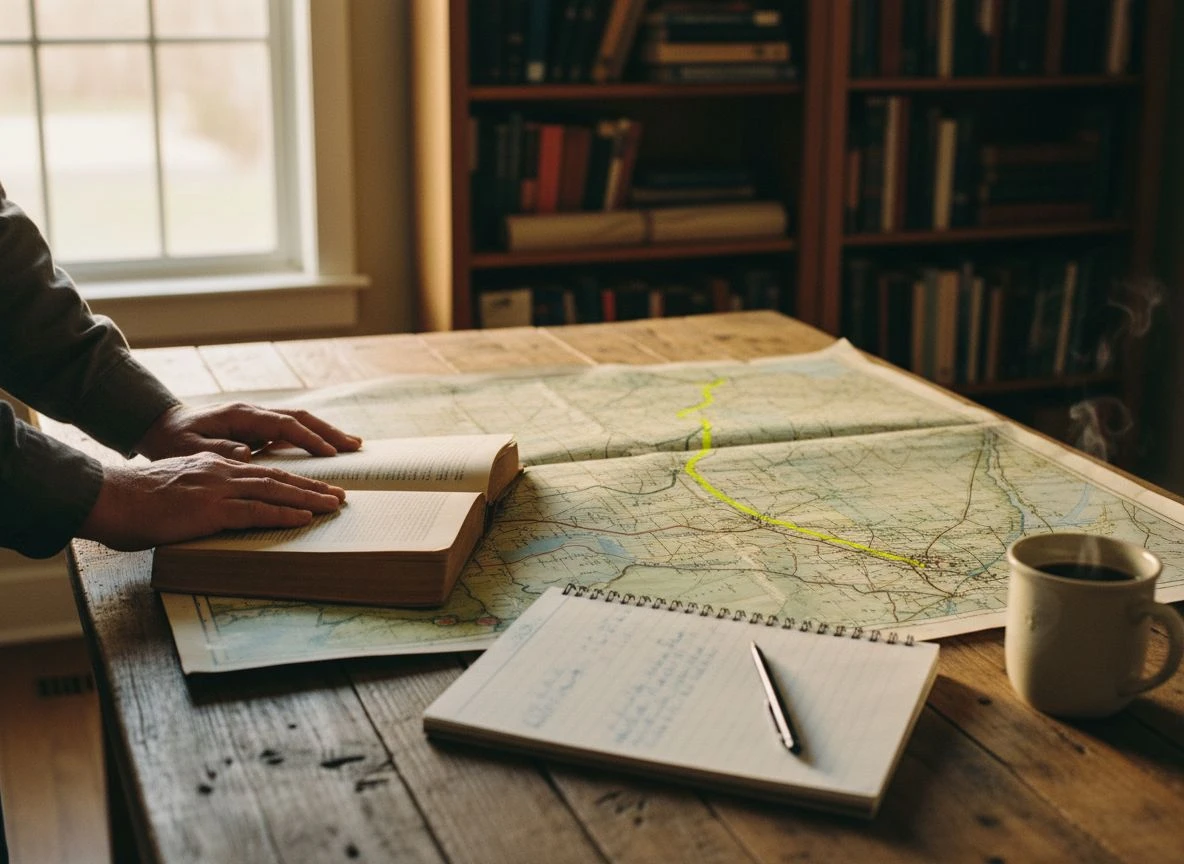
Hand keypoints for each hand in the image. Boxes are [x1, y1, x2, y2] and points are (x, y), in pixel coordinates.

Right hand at [78, 452, 347, 550]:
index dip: (293, 481)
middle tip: (340, 495)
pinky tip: (305, 517)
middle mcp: (221, 473)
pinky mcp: (210, 508)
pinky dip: (284, 513)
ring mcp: (217, 489)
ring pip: (274, 491)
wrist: (109, 498)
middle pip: (278, 477)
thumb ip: (200, 497)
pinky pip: (256, 511)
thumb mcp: (176, 493)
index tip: (316, 488)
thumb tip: (215, 513)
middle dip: (312, 487)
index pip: (263, 472)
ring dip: (308, 498)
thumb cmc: (134, 503)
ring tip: (335, 505)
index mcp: (214, 468)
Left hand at [136, 402, 362, 461]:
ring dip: (326, 433)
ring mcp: (257, 419)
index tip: (331, 455)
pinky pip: (291, 430)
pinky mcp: (257, 427)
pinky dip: (312, 437)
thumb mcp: (186, 448)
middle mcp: (254, 413)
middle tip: (356, 446)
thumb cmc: (172, 441)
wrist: (160, 426)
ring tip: (352, 445)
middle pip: (300, 418)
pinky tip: (327, 448)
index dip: (309, 439)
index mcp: (240, 416)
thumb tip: (247, 453)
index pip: (284, 425)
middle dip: (329, 432)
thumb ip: (217, 450)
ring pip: (300, 421)